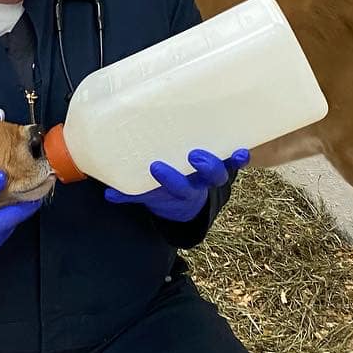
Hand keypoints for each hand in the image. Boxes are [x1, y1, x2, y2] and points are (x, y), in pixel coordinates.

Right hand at [103, 148, 248, 221]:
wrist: (182, 203)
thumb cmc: (161, 192)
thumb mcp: (146, 196)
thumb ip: (128, 195)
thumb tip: (108, 193)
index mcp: (180, 191)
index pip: (177, 187)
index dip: (169, 179)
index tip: (156, 166)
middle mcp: (198, 184)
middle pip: (206, 179)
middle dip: (203, 168)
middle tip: (194, 155)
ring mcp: (210, 176)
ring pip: (222, 173)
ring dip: (227, 163)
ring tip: (233, 151)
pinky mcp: (219, 165)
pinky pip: (232, 163)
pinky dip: (239, 159)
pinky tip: (244, 148)